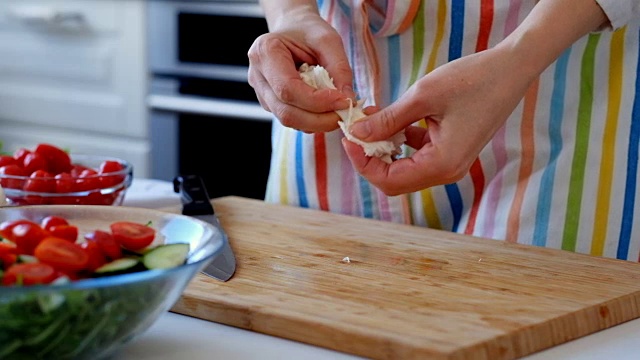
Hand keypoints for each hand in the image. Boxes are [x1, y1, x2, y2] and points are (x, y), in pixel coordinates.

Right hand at [247, 8, 354, 132]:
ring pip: (288, 120)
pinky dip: (312, 121)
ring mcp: (261, 93)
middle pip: (286, 111)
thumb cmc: (307, 31)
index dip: (317, 101)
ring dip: (317, 123)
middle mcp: (257, 76)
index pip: (288, 89)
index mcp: (265, 52)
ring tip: (338, 112)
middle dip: (319, 119)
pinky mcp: (270, 103)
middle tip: (345, 114)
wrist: (292, 29)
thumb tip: (347, 99)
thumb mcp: (329, 40)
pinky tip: (326, 110)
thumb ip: (340, 68)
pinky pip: (292, 119)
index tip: (344, 101)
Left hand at [342, 46, 534, 195]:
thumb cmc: (472, 80)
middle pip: (394, 179)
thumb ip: (387, 120)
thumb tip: (357, 134)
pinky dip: (398, 140)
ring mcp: (450, 163)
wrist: (510, 69)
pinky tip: (389, 117)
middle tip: (355, 129)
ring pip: (403, 167)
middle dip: (370, 157)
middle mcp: (447, 171)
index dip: (362, 162)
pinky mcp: (450, 150)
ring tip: (370, 118)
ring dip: (382, 147)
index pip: (389, 180)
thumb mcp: (422, 97)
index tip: (348, 137)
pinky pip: (416, 155)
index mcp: (442, 165)